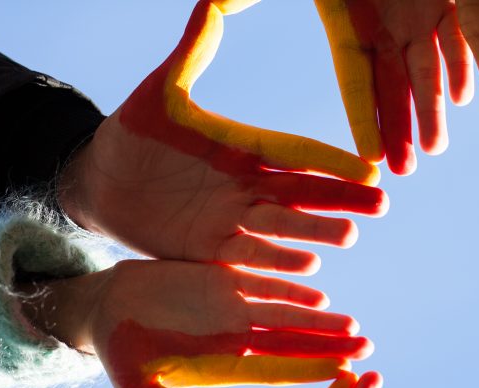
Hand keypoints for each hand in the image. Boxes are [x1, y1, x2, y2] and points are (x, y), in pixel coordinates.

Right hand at [25, 259, 370, 387]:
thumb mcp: (137, 385)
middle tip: (368, 349)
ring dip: (319, 319)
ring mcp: (232, 306)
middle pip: (293, 342)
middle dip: (330, 346)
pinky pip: (262, 282)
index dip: (311, 372)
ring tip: (353, 326)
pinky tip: (317, 292)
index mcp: (225, 364)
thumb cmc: (118, 352)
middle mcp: (238, 337)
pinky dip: (287, 287)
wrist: (103, 306)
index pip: (278, 370)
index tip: (346, 377)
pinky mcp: (222, 279)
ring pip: (286, 312)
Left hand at [60, 0, 386, 273]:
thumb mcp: (164, 91)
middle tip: (380, 204)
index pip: (296, 154)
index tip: (369, 165)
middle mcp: (247, 189)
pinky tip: (309, 268)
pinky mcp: (209, 249)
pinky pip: (248, 259)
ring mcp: (231, 221)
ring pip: (281, 227)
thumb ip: (194, 50)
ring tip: (349, 234)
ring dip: (315, 231)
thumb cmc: (134, 134)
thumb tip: (212, 0)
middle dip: (340, 199)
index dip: (330, 161)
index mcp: (244, 151)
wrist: (98, 184)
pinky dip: (278, 265)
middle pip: (302, 194)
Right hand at [314, 0, 472, 174]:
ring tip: (435, 148)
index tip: (371, 157)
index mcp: (347, 28)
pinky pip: (454, 38)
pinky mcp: (443, 5)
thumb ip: (329, 11)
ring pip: (425, 73)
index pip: (356, 84)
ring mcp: (414, 20)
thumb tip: (253, 17)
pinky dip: (458, 68)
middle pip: (392, 89)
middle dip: (399, 130)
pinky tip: (461, 99)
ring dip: (431, 112)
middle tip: (405, 170)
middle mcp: (383, 31)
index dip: (363, 119)